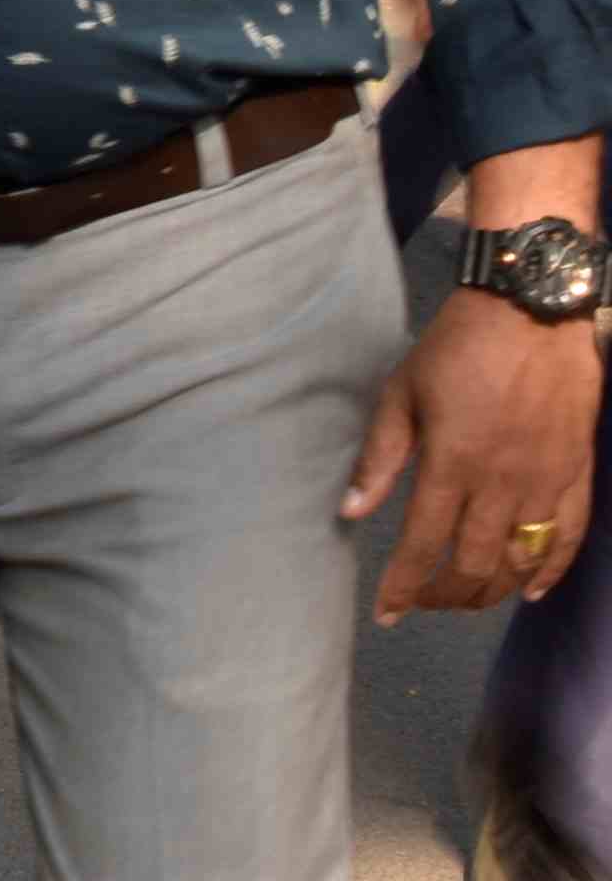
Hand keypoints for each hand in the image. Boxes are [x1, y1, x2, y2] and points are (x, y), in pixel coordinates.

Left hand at [347, 289, 601, 621]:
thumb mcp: (401, 392)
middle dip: (445, 596)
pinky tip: (532, 589)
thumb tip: (350, 511)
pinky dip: (551, 570)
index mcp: (452, 464)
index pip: (422, 544)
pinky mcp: (576, 474)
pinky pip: (568, 538)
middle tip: (424, 604)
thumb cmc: (455, 348)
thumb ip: (379, 457)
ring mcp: (545, 483)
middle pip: (475, 565)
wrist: (530, 314)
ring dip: (494, 591)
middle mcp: (501, 484)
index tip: (387, 613)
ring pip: (522, 561)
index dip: (403, 586)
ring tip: (468, 600)